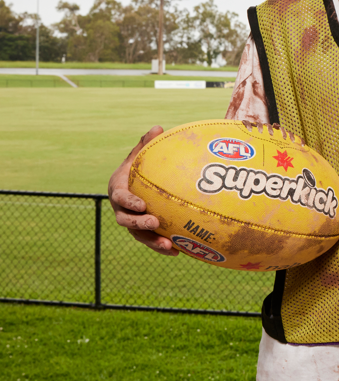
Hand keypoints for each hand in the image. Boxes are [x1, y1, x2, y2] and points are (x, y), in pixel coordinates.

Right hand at [107, 126, 178, 255]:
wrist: (137, 183)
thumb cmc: (138, 167)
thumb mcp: (140, 155)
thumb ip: (146, 144)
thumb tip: (158, 128)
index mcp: (118, 189)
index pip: (120, 197)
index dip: (129, 202)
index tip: (142, 204)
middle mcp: (121, 209)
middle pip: (126, 220)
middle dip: (139, 223)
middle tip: (156, 222)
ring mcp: (131, 222)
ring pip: (139, 235)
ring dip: (153, 242)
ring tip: (169, 246)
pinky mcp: (143, 231)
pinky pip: (151, 241)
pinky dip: (163, 247)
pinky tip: (179, 251)